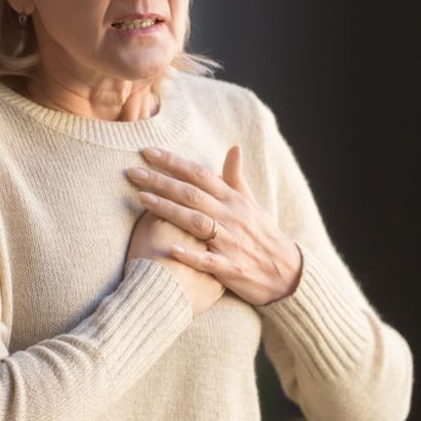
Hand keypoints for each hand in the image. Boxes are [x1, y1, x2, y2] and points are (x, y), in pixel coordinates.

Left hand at [126, 145, 302, 305]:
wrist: (287, 274)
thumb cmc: (262, 235)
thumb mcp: (252, 203)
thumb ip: (235, 177)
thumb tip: (233, 146)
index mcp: (234, 200)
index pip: (200, 175)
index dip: (174, 162)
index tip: (147, 152)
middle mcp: (231, 217)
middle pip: (192, 195)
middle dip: (161, 181)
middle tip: (133, 172)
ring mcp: (231, 242)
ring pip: (196, 222)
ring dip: (169, 209)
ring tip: (142, 199)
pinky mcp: (231, 268)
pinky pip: (208, 260)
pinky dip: (190, 255)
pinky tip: (170, 249)